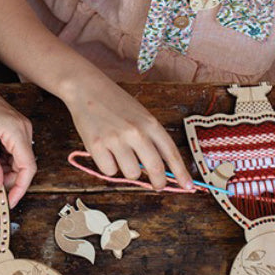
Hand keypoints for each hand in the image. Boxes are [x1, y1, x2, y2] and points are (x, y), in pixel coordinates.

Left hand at [0, 72, 35, 206]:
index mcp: (16, 131)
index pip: (28, 167)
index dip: (20, 188)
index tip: (9, 202)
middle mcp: (23, 129)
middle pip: (25, 165)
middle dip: (10, 181)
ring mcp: (20, 127)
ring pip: (19, 159)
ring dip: (4, 171)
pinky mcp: (13, 127)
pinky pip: (13, 150)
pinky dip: (2, 161)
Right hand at [63, 72, 191, 189]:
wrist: (86, 88)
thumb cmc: (114, 102)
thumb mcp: (140, 115)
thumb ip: (149, 138)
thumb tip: (156, 169)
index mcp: (150, 123)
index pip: (171, 153)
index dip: (181, 172)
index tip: (188, 186)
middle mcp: (135, 132)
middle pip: (155, 169)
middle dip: (159, 182)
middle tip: (157, 185)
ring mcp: (115, 140)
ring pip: (131, 173)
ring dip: (128, 170)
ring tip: (120, 154)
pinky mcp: (96, 146)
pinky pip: (109, 172)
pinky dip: (108, 166)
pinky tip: (104, 151)